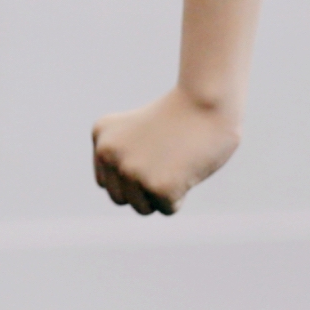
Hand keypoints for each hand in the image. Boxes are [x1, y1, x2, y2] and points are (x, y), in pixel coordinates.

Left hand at [90, 87, 240, 215]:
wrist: (207, 100)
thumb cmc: (182, 113)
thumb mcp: (136, 130)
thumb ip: (122, 158)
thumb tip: (126, 191)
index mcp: (101, 135)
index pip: (109, 182)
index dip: (135, 174)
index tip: (153, 151)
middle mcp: (109, 154)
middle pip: (122, 198)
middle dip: (146, 187)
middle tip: (167, 158)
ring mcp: (132, 171)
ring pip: (143, 208)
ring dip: (162, 194)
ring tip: (176, 163)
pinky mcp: (158, 187)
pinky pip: (167, 209)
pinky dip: (181, 195)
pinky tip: (187, 169)